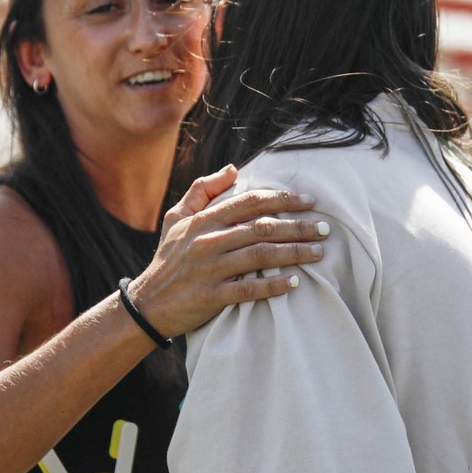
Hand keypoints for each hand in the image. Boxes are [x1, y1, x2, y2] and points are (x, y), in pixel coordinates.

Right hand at [130, 165, 328, 338]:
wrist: (147, 304)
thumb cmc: (167, 258)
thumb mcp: (176, 218)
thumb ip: (203, 190)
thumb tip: (234, 169)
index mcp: (203, 220)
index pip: (249, 202)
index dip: (282, 199)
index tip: (309, 201)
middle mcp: (207, 241)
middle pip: (261, 227)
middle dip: (297, 226)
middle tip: (324, 228)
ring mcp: (209, 270)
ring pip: (259, 256)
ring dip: (293, 253)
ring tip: (318, 253)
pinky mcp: (211, 297)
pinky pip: (248, 290)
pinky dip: (273, 286)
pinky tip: (294, 283)